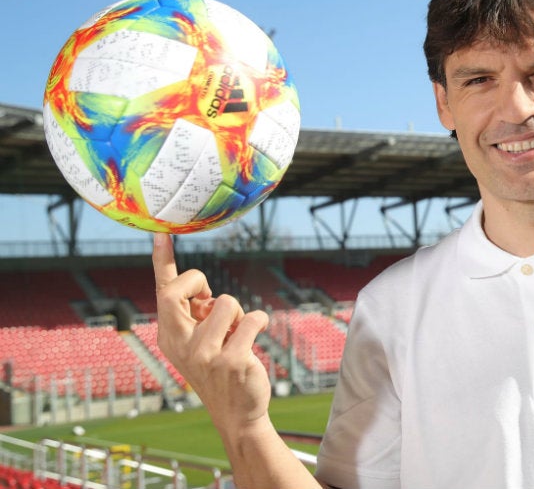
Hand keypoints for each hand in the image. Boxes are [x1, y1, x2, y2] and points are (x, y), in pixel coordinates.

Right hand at [152, 233, 271, 433]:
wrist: (237, 414)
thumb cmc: (220, 369)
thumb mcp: (200, 342)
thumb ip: (197, 316)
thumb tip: (205, 294)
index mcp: (169, 335)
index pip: (163, 292)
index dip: (162, 261)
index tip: (162, 233)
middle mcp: (179, 343)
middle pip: (177, 291)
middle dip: (198, 281)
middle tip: (211, 299)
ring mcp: (204, 354)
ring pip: (226, 302)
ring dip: (239, 313)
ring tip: (237, 335)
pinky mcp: (231, 360)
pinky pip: (252, 318)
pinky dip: (259, 321)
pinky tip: (254, 339)